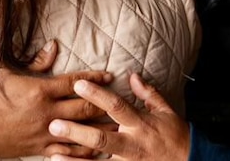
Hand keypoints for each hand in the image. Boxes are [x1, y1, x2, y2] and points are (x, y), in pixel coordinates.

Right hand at [0, 41, 112, 158]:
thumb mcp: (8, 72)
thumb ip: (35, 61)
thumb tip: (54, 46)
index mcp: (39, 90)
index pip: (74, 82)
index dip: (94, 78)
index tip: (109, 75)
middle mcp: (46, 112)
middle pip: (85, 107)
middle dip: (105, 103)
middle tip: (120, 100)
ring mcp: (44, 133)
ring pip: (81, 132)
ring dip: (101, 128)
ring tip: (119, 125)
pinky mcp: (39, 149)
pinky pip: (67, 152)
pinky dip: (83, 152)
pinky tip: (96, 150)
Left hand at [48, 74, 189, 160]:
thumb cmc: (176, 136)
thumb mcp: (166, 111)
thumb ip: (148, 94)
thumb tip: (132, 76)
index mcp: (141, 124)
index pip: (117, 106)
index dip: (97, 95)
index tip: (78, 84)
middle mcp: (133, 144)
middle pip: (102, 138)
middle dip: (77, 132)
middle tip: (54, 124)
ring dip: (75, 160)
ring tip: (53, 154)